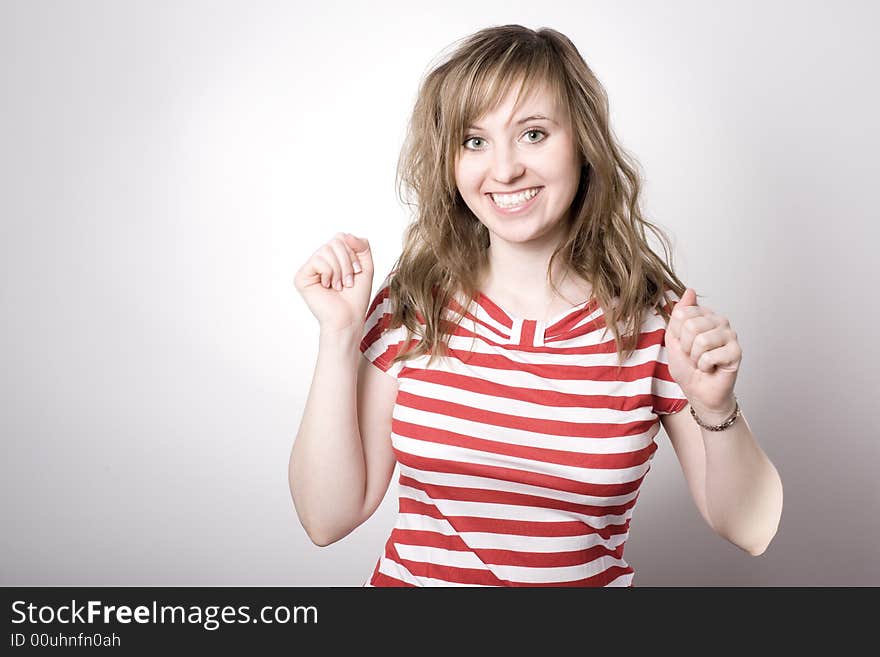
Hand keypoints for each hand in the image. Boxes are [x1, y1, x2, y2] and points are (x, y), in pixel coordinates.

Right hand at [293, 232, 373, 332]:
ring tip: (338, 285)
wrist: (348, 318)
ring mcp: (310, 267)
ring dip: (339, 270)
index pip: (341, 237)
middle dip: (347, 261)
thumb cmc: (356, 296)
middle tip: (348, 281)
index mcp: (333, 257)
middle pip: (335, 241)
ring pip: (327, 249)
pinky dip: (328, 273)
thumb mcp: (366, 266)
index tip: (357, 271)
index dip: (353, 252)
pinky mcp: (301, 276)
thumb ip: (362, 246)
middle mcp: (320, 260)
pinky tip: (327, 286)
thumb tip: (345, 235)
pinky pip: (318, 260)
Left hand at [664, 288, 741, 420]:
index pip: (681, 313)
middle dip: (686, 347)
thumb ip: (679, 314)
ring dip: (695, 358)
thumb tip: (690, 291)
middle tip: (693, 355)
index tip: (682, 344)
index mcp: (703, 315)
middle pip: (691, 325)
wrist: (698, 391)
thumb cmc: (686, 367)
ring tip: (702, 361)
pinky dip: (705, 366)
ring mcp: (730, 335)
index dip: (676, 334)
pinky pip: (710, 356)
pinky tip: (711, 367)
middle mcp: (719, 321)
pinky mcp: (737, 351)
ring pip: (701, 340)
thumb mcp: (673, 338)